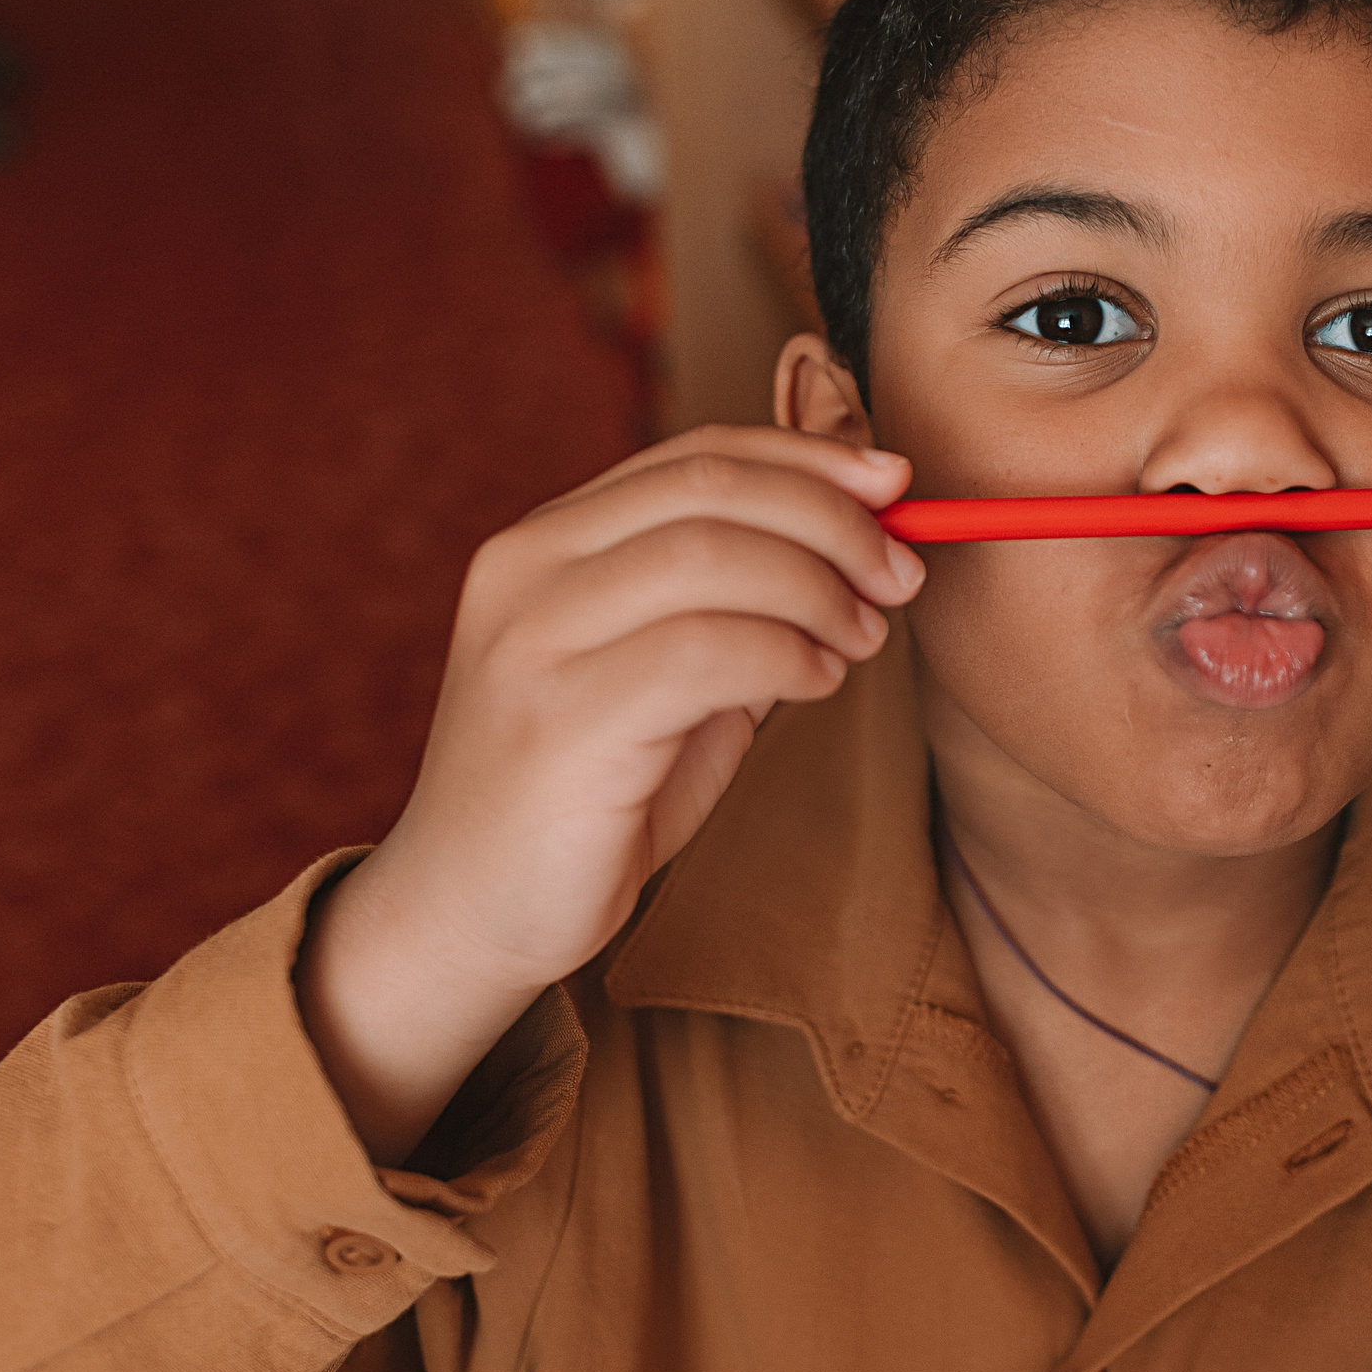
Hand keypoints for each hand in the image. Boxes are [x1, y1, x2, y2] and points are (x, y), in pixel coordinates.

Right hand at [298, 427, 924, 1161]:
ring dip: (818, 589)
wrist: (472, 913)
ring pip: (711, 556)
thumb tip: (868, 534)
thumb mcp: (674, 675)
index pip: (695, 458)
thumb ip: (742, 603)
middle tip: (899, 574)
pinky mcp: (558, 721)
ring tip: (862, 637)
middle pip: (708, 492)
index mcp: (547, 542)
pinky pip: (704, 651)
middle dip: (830, 520)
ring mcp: (531, 641)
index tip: (896, 484)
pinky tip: (817, 681)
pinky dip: (786, 654)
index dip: (806, 459)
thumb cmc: (592, 792)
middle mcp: (525, 570)